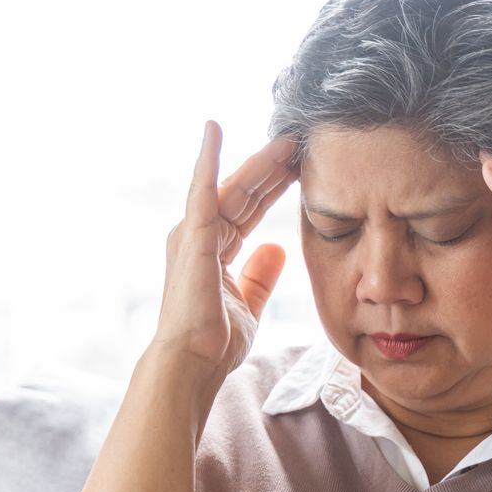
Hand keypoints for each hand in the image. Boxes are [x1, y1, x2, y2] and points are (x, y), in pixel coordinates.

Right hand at [149, 121, 298, 382]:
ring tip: (286, 138)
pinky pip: (201, 190)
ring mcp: (192, 233)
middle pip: (242, 192)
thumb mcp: (248, 303)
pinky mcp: (191, 235)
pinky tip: (213, 129)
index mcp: (213, 250)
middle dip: (272, 168)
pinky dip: (207, 159)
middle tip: (300, 143)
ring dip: (258, 161)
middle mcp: (198, 235)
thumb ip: (260, 275)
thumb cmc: (213, 342)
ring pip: (232, 187)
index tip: (299, 168)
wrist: (192, 362)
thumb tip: (277, 248)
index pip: (249, 210)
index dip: (273, 188)